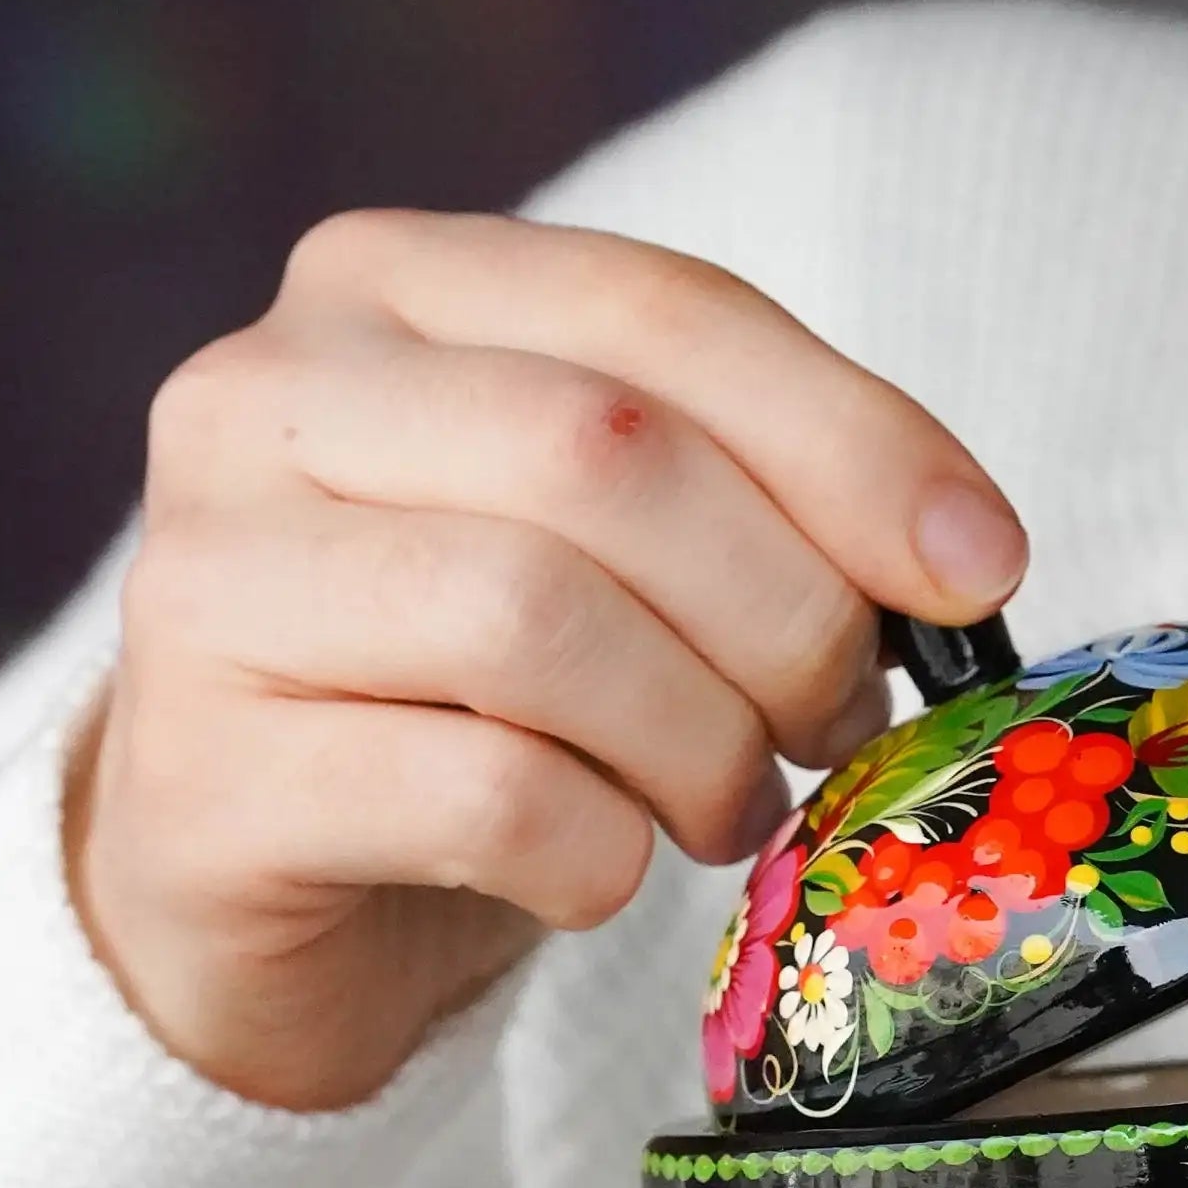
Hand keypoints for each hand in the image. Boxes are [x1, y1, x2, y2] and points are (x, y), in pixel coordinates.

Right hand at [73, 208, 1026, 1110]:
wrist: (276, 897)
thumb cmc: (487, 697)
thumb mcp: (633, 552)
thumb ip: (772, 501)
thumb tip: (966, 554)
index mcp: (392, 290)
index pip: (665, 310)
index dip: (854, 440)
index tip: (982, 569)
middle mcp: (264, 396)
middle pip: (610, 454)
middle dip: (784, 611)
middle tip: (833, 724)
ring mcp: (204, 583)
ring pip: (538, 620)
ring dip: (701, 744)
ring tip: (724, 806)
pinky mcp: (207, 780)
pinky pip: (485, 796)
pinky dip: (602, 854)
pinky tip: (600, 869)